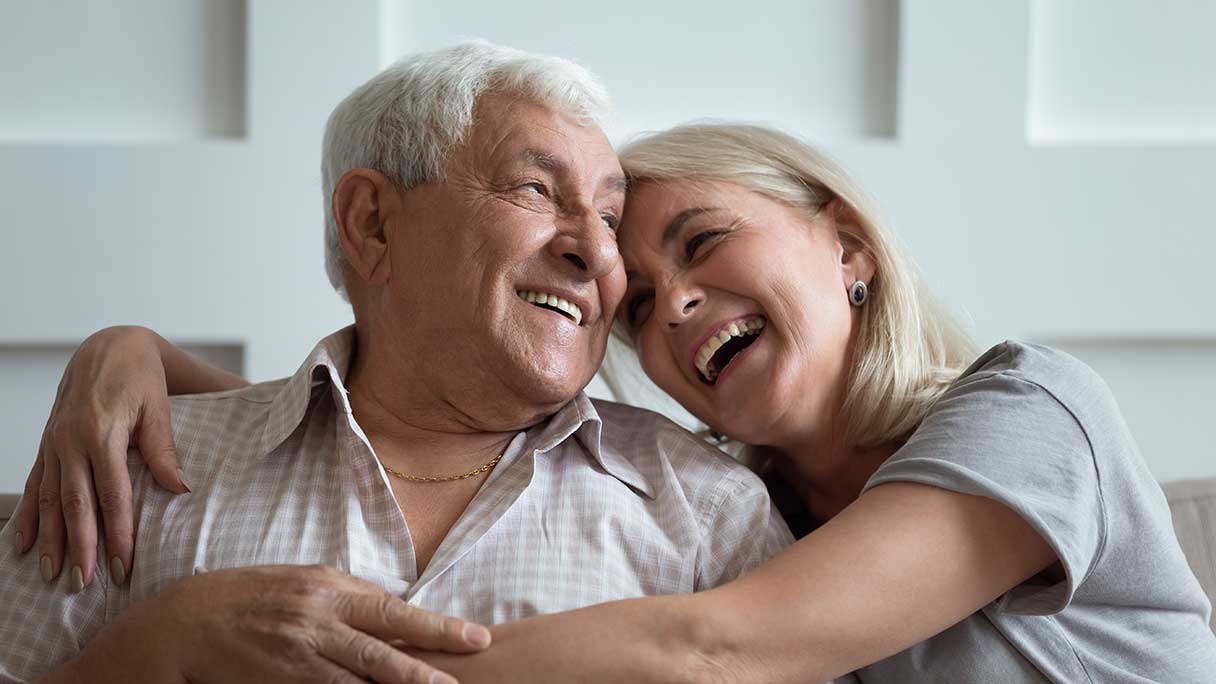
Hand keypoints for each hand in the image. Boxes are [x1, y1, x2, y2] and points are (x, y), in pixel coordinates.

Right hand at [13, 325, 188, 591]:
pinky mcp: (46, 443)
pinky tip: (23, 545)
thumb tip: (179, 489)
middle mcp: (71, 440)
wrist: (108, 346)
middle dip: (79, 547)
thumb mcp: (157, 408)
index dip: (116, 533)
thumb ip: (163, 450)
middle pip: (74, 504)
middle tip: (82, 585)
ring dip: (50, 540)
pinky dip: (28, 516)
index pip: (111, 494)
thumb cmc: (140, 378)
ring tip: (52, 575)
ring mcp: (53, 443)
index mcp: (102, 432)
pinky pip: (34, 484)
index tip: (122, 567)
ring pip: (48, 499)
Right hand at [67, 564, 489, 683]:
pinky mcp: (279, 679)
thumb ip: (344, 599)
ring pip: (358, 677)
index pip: (393, 608)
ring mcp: (297, 651)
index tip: (474, 637)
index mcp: (327, 585)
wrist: (184, 620)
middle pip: (383, 642)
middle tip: (464, 678)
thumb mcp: (300, 583)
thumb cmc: (248, 598)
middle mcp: (316, 615)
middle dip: (428, 662)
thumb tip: (392, 613)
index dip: (436, 625)